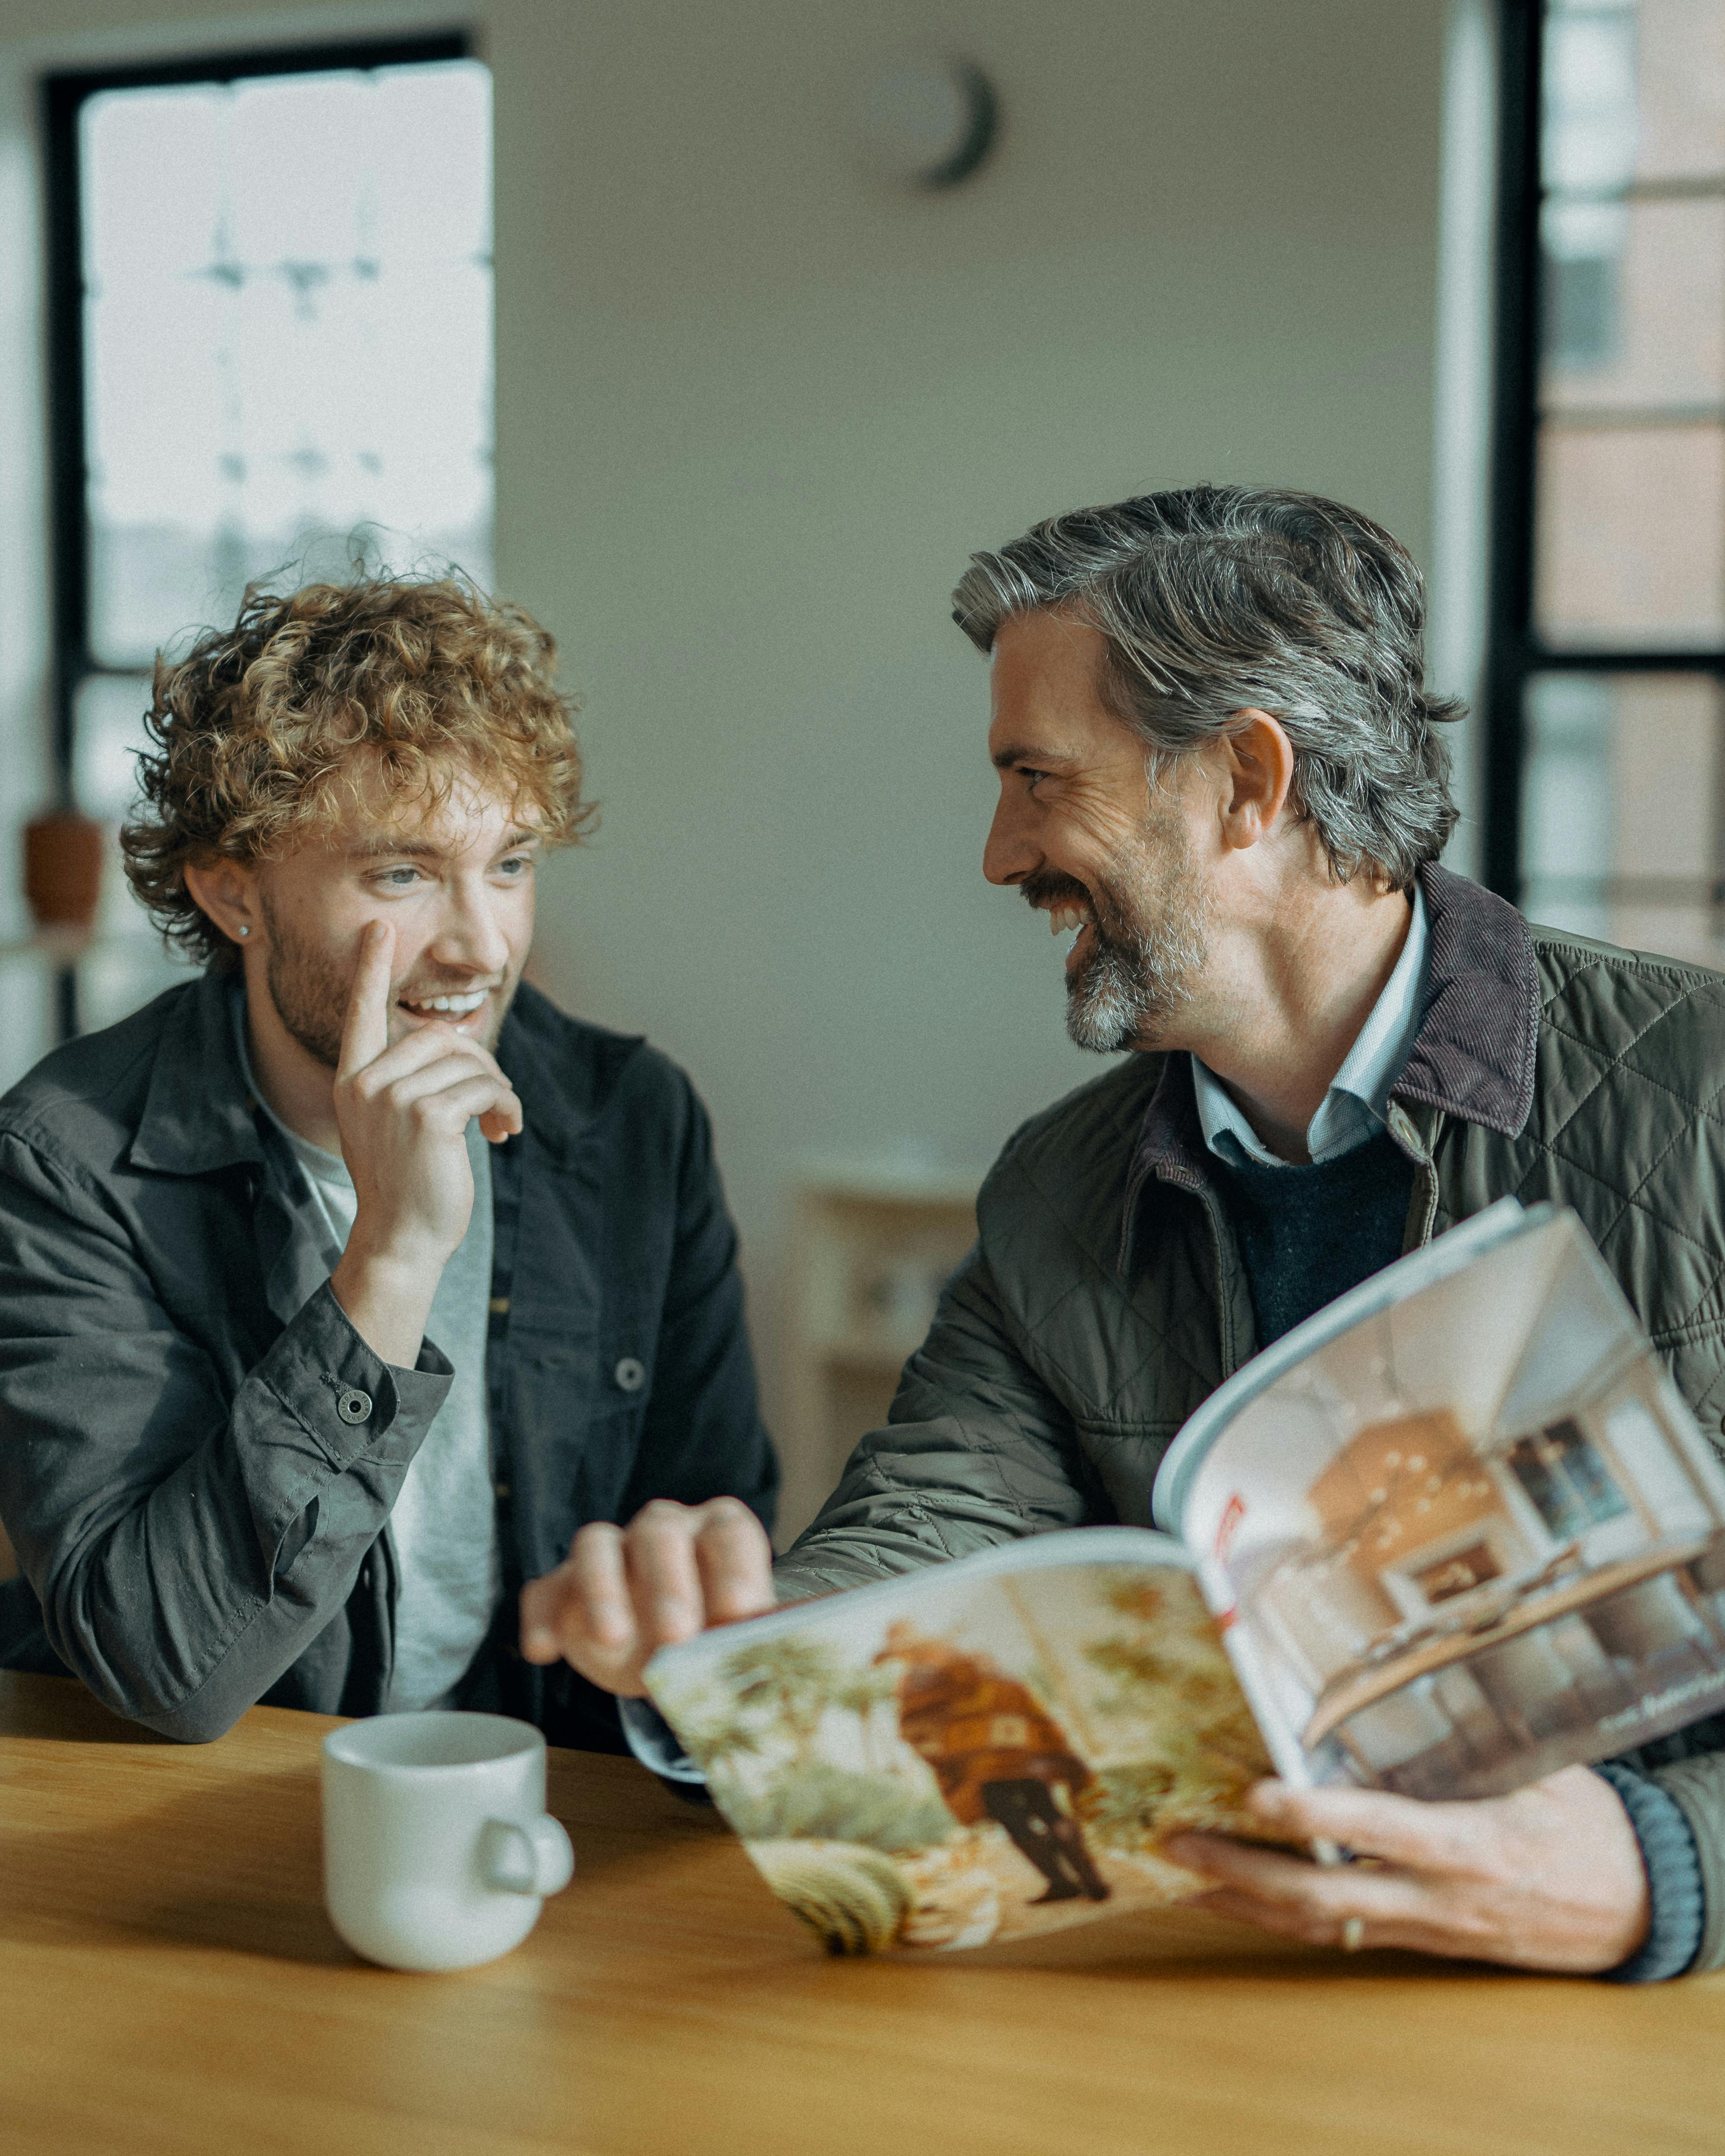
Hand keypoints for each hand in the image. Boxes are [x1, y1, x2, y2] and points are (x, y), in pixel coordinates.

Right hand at [328, 921, 523, 1363]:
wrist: (402, 1238)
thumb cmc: (408, 1184)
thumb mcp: (395, 1126)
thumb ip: (413, 1083)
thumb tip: (460, 1044)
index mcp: (353, 1081)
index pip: (361, 1015)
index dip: (370, 969)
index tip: (378, 926)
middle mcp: (366, 1083)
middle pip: (440, 1037)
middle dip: (479, 1066)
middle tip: (494, 1106)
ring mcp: (394, 1098)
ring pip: (469, 1062)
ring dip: (497, 1090)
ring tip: (499, 1124)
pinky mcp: (428, 1117)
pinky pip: (486, 1088)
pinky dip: (507, 1107)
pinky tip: (504, 1134)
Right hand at [519, 1498, 775, 1695]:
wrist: (672, 1653)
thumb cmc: (716, 1637)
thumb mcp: (738, 1641)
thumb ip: (750, 1642)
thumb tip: (774, 1661)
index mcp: (718, 1531)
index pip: (730, 1533)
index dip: (736, 1569)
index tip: (741, 1612)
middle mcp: (664, 1529)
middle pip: (661, 1535)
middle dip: (669, 1584)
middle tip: (676, 1635)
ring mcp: (611, 1552)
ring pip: (597, 1545)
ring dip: (603, 1590)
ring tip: (610, 1639)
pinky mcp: (565, 1585)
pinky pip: (545, 1589)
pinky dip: (542, 1617)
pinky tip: (543, 1651)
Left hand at [1163, 1766, 1650, 1971]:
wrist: (1635, 1905)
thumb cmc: (1584, 1822)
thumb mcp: (1540, 1768)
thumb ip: (1470, 1736)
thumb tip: (1402, 1671)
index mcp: (1474, 1842)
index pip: (1383, 1829)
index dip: (1318, 1818)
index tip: (1259, 1794)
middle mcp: (1440, 1895)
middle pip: (1329, 1896)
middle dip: (1247, 1870)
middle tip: (1180, 1838)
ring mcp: (1427, 1927)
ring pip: (1322, 1924)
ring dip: (1246, 1901)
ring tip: (1179, 1870)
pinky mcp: (1421, 1942)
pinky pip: (1341, 1934)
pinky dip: (1280, 1918)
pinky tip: (1234, 1899)